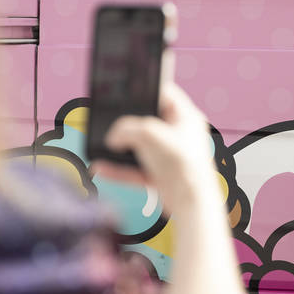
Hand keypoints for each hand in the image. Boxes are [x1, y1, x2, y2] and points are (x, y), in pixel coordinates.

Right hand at [91, 83, 218, 214]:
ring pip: (139, 146)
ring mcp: (169, 156)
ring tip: (103, 144)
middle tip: (112, 119)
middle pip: (148, 120)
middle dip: (128, 122)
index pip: (166, 93)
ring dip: (119, 147)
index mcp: (186, 117)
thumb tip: (113, 137)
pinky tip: (102, 167)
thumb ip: (126, 129)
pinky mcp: (161, 175)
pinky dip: (118, 169)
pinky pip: (134, 168)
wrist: (191, 204)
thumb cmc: (185, 166)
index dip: (146, 89)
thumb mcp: (151, 135)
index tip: (129, 88)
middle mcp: (179, 135)